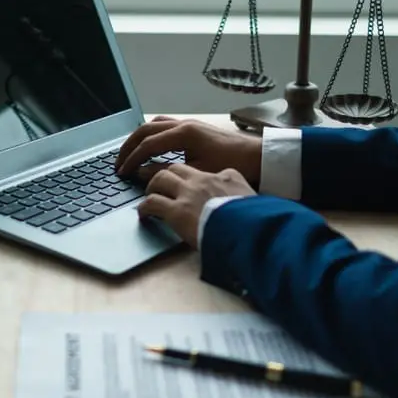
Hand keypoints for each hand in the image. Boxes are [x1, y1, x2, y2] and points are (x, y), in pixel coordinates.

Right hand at [115, 116, 262, 185]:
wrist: (258, 157)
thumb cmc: (230, 165)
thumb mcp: (196, 172)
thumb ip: (165, 172)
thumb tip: (141, 173)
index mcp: (183, 134)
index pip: (147, 144)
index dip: (131, 159)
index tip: (121, 172)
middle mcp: (184, 124)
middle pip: (145, 129)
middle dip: (129, 146)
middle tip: (118, 162)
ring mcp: (190, 124)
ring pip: (155, 124)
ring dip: (140, 137)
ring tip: (130, 153)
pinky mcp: (195, 129)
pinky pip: (165, 126)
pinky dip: (152, 135)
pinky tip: (151, 148)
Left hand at [137, 163, 255, 248]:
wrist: (250, 229)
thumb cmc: (254, 218)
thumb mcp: (251, 198)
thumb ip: (240, 192)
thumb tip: (239, 196)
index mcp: (223, 177)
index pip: (201, 171)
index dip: (188, 176)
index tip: (185, 183)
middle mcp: (203, 180)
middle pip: (176, 168)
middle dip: (165, 175)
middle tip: (159, 185)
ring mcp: (188, 194)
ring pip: (160, 179)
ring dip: (152, 187)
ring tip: (149, 196)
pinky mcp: (177, 211)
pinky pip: (152, 203)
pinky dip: (144, 207)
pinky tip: (143, 214)